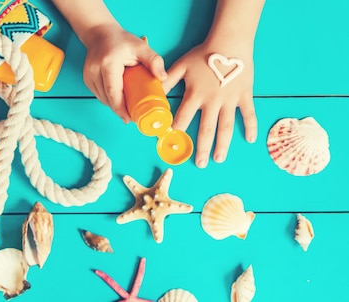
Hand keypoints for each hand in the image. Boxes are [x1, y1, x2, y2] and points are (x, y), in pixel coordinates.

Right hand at [83, 24, 166, 121]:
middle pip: (107, 98)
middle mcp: (94, 71)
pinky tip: (118, 101)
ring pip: (102, 99)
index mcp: (108, 63)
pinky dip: (109, 100)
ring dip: (114, 106)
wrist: (100, 33)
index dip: (120, 108)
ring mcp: (88, 76)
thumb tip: (163, 79)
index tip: (129, 119)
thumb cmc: (121, 41)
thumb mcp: (140, 47)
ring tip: (128, 110)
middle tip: (133, 117)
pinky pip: (99, 95)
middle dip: (120, 110)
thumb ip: (154, 61)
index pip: (113, 91)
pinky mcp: (87, 79)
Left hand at [162, 44, 257, 167]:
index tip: (172, 142)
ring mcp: (230, 100)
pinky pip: (249, 114)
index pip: (183, 118)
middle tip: (200, 164)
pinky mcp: (244, 96)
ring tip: (219, 159)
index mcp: (195, 95)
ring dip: (223, 144)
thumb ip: (167, 81)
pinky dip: (251, 126)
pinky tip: (250, 140)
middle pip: (206, 129)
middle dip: (202, 148)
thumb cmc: (203, 54)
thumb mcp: (181, 66)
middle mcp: (212, 101)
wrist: (230, 42)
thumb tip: (153, 91)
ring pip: (226, 127)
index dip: (177, 129)